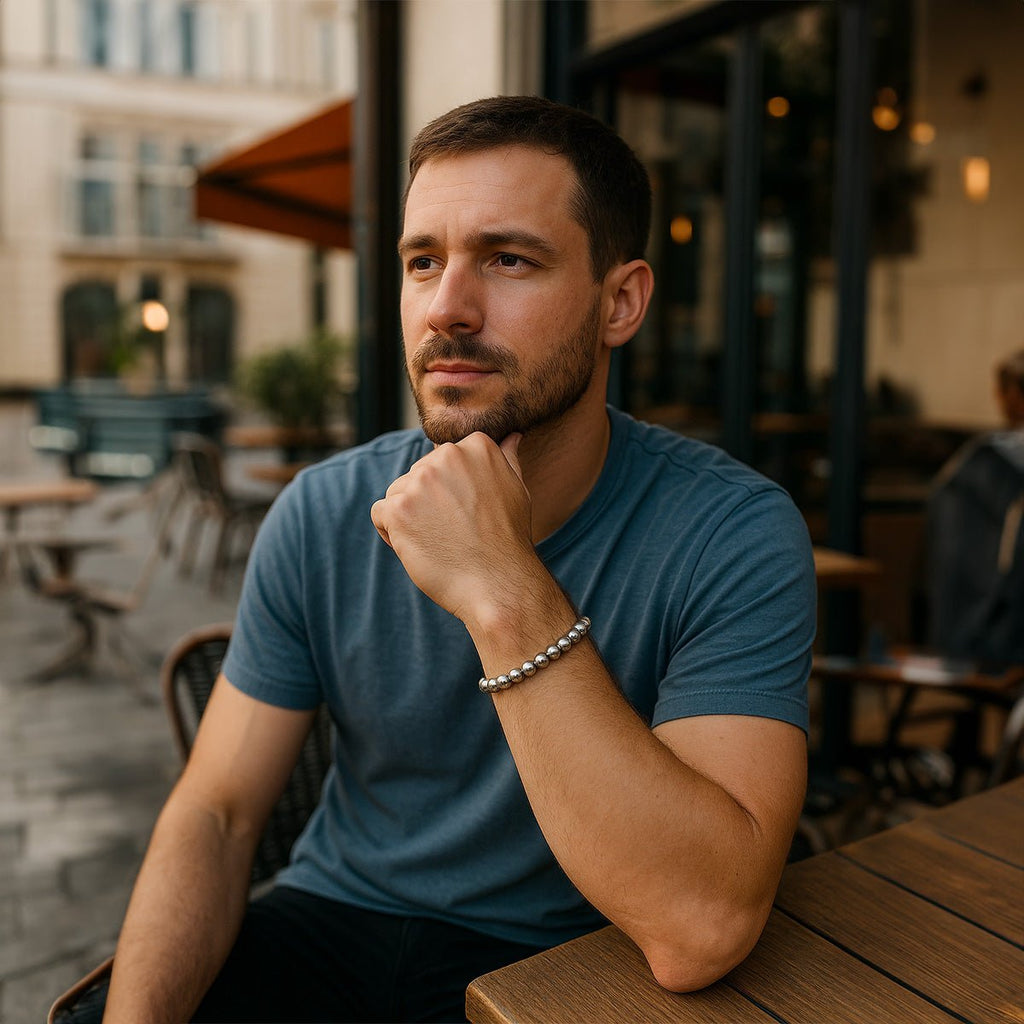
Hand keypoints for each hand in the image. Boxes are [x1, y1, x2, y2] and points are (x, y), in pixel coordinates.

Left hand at [370, 433, 544, 624]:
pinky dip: (392, 533)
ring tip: (439, 541)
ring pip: (398, 493)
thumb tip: (510, 436)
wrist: (498, 583)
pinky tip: (419, 548)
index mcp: (476, 445)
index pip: (443, 461)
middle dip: (430, 503)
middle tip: (456, 532)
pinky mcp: (397, 508)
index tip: (469, 514)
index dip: (451, 490)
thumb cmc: (508, 540)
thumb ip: (505, 459)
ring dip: (410, 517)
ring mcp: (420, 481)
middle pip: (418, 475)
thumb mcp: (516, 490)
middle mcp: (446, 456)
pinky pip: (381, 514)